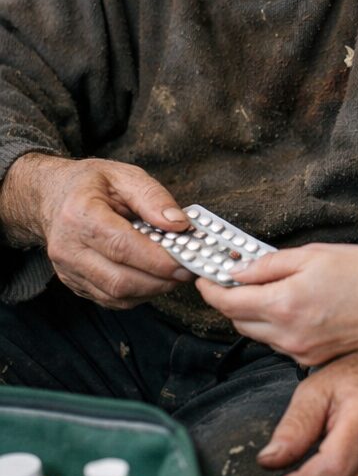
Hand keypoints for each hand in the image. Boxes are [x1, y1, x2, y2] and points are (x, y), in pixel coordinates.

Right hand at [3, 154, 189, 308]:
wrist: (52, 196)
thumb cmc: (89, 184)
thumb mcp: (123, 175)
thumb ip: (153, 197)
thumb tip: (178, 224)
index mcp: (80, 215)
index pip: (122, 247)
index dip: (158, 260)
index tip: (188, 260)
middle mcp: (68, 248)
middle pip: (119, 280)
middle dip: (160, 280)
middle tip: (188, 270)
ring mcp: (68, 270)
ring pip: (116, 295)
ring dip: (152, 290)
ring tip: (174, 273)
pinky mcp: (74, 284)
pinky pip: (110, 299)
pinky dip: (137, 294)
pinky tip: (152, 278)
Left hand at [196, 241, 357, 365]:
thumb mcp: (316, 254)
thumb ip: (271, 264)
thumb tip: (239, 270)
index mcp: (284, 304)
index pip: (227, 301)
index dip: (209, 287)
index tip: (205, 276)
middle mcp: (287, 334)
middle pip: (237, 320)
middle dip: (230, 299)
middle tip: (235, 276)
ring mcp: (300, 351)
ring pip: (258, 332)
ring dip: (254, 312)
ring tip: (270, 287)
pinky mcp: (312, 359)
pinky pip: (280, 341)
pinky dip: (276, 324)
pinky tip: (293, 304)